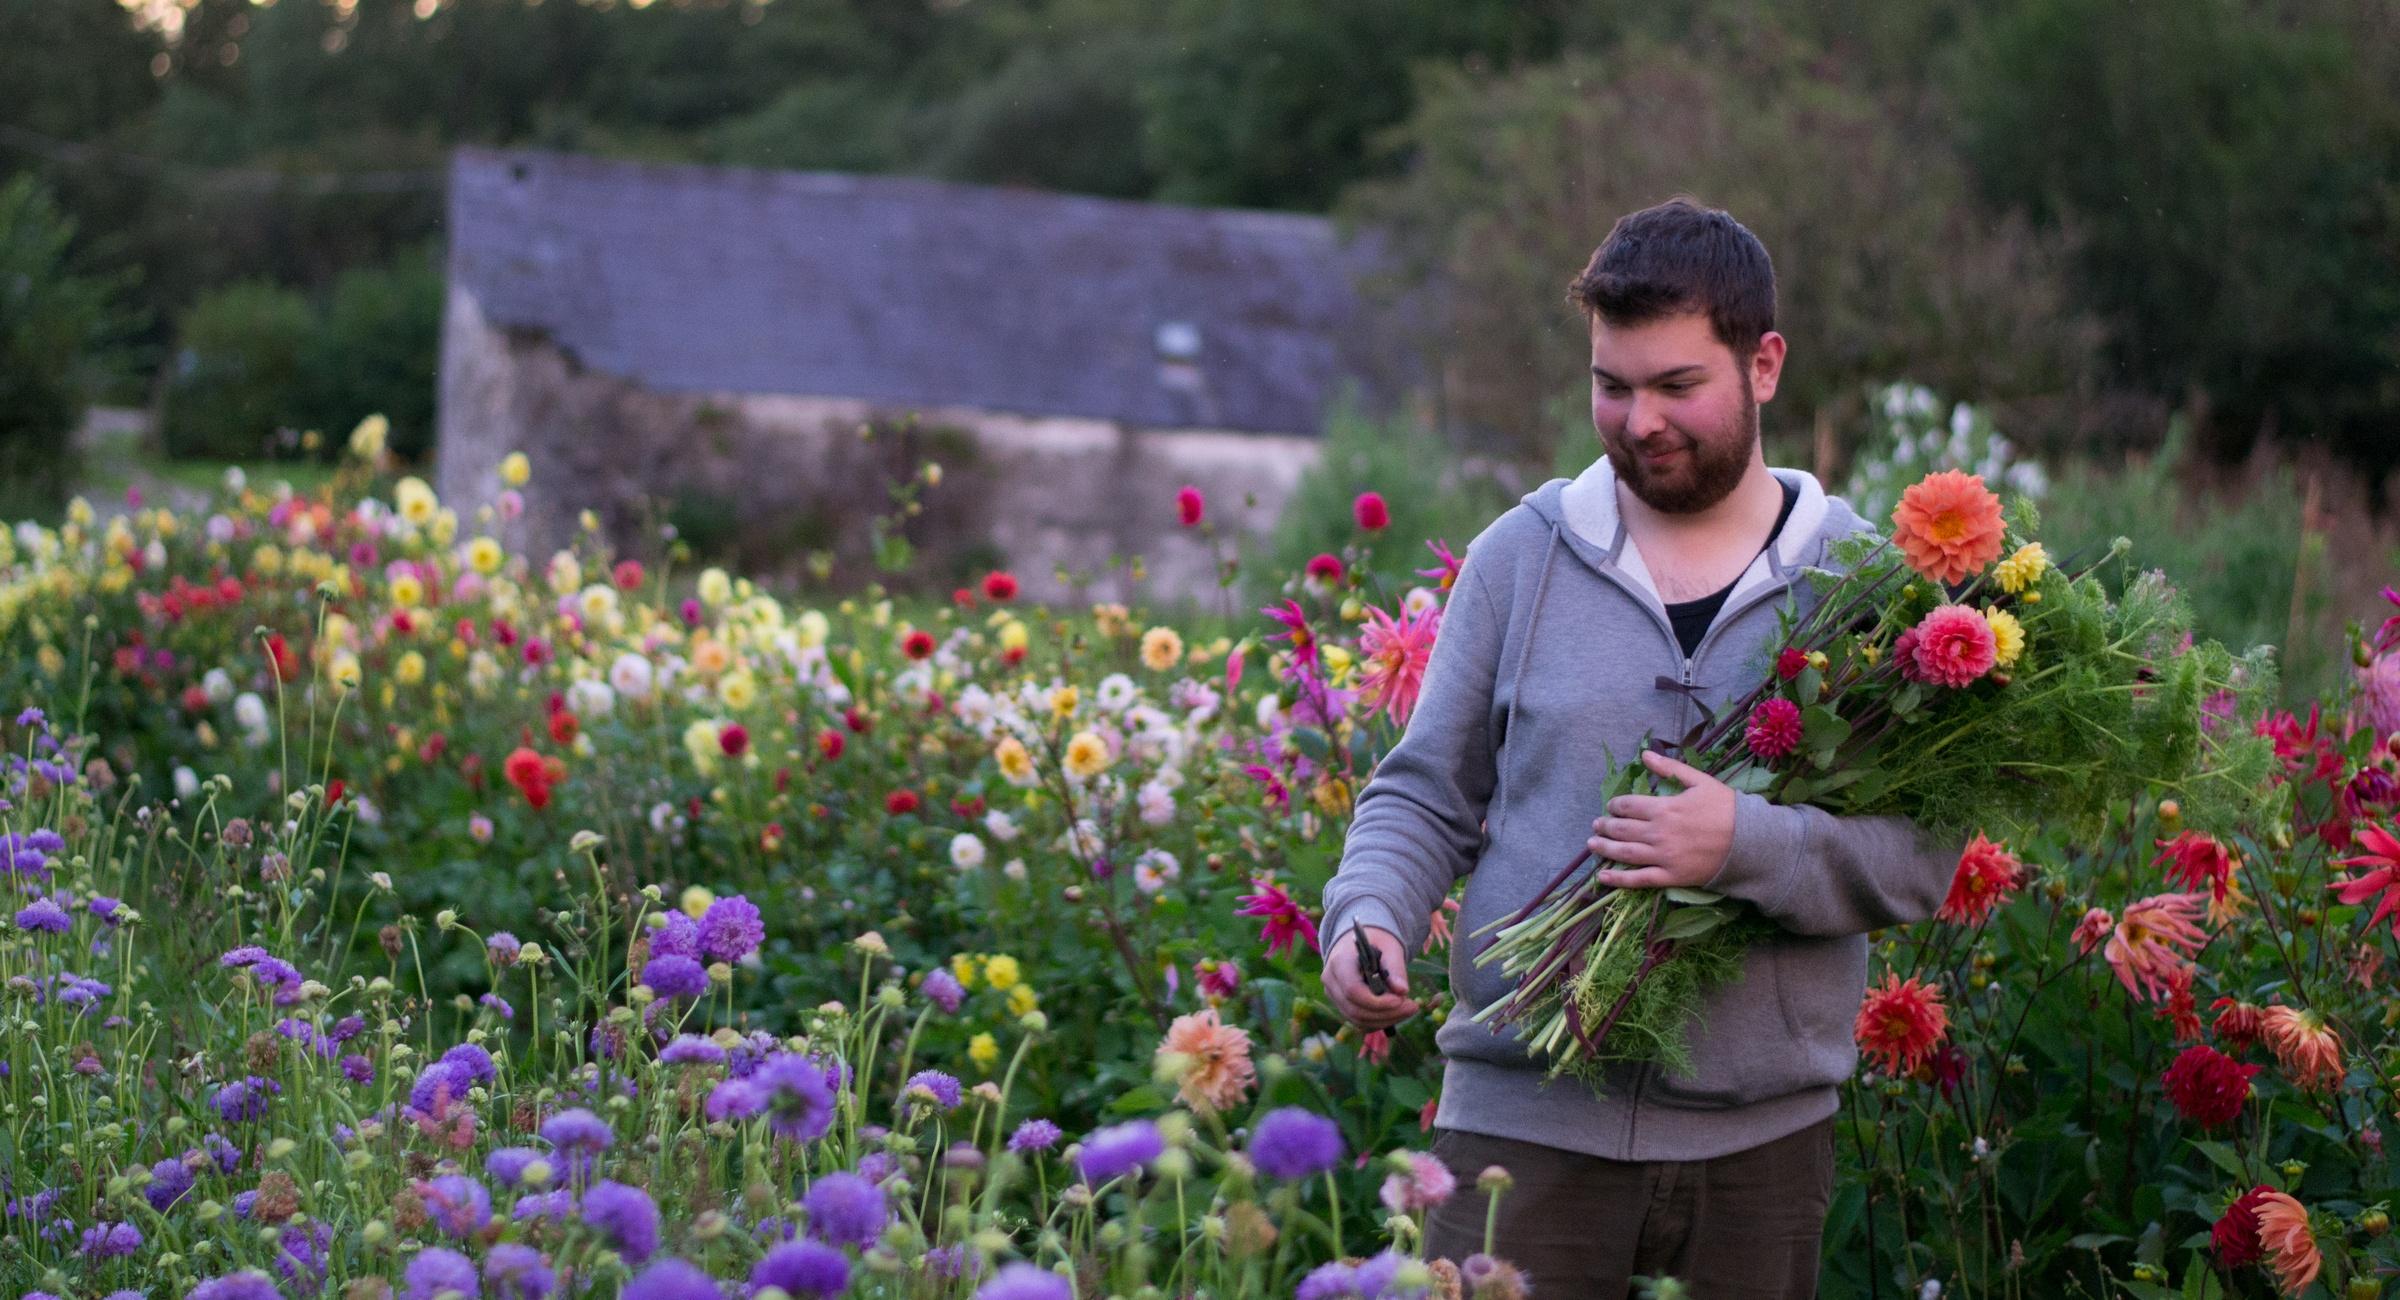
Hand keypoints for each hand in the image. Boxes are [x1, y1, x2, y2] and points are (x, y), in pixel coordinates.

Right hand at [1323, 925, 1418, 1030]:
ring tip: (1408, 1008)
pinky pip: (1360, 1021)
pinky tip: (1397, 1012)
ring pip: (1358, 1020)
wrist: (1359, 943)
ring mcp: (1334, 995)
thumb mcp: (1389, 948)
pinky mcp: (1341, 1005)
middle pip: (1355, 1010)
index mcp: (1339, 962)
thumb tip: (1402, 991)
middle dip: (1386, 1013)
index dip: (1376, 1001)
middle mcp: (1331, 981)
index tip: (1400, 1000)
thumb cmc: (1375, 942)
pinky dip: (1380, 1021)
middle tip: (1412, 1006)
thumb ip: (1395, 968)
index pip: (1352, 990)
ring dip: (1386, 1019)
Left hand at [1587, 749, 1736, 889]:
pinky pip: (1639, 880)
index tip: (1611, 806)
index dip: (1616, 806)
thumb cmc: (1727, 808)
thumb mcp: (1700, 781)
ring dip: (1604, 848)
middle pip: (1622, 829)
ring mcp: (1663, 856)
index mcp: (1663, 808)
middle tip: (1596, 824)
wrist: (1750, 841)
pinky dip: (1618, 879)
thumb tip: (1645, 753)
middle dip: (1605, 826)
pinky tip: (1602, 877)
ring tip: (1592, 844)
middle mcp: (1658, 833)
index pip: (1628, 805)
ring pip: (1625, 853)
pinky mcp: (1671, 877)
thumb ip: (1670, 768)